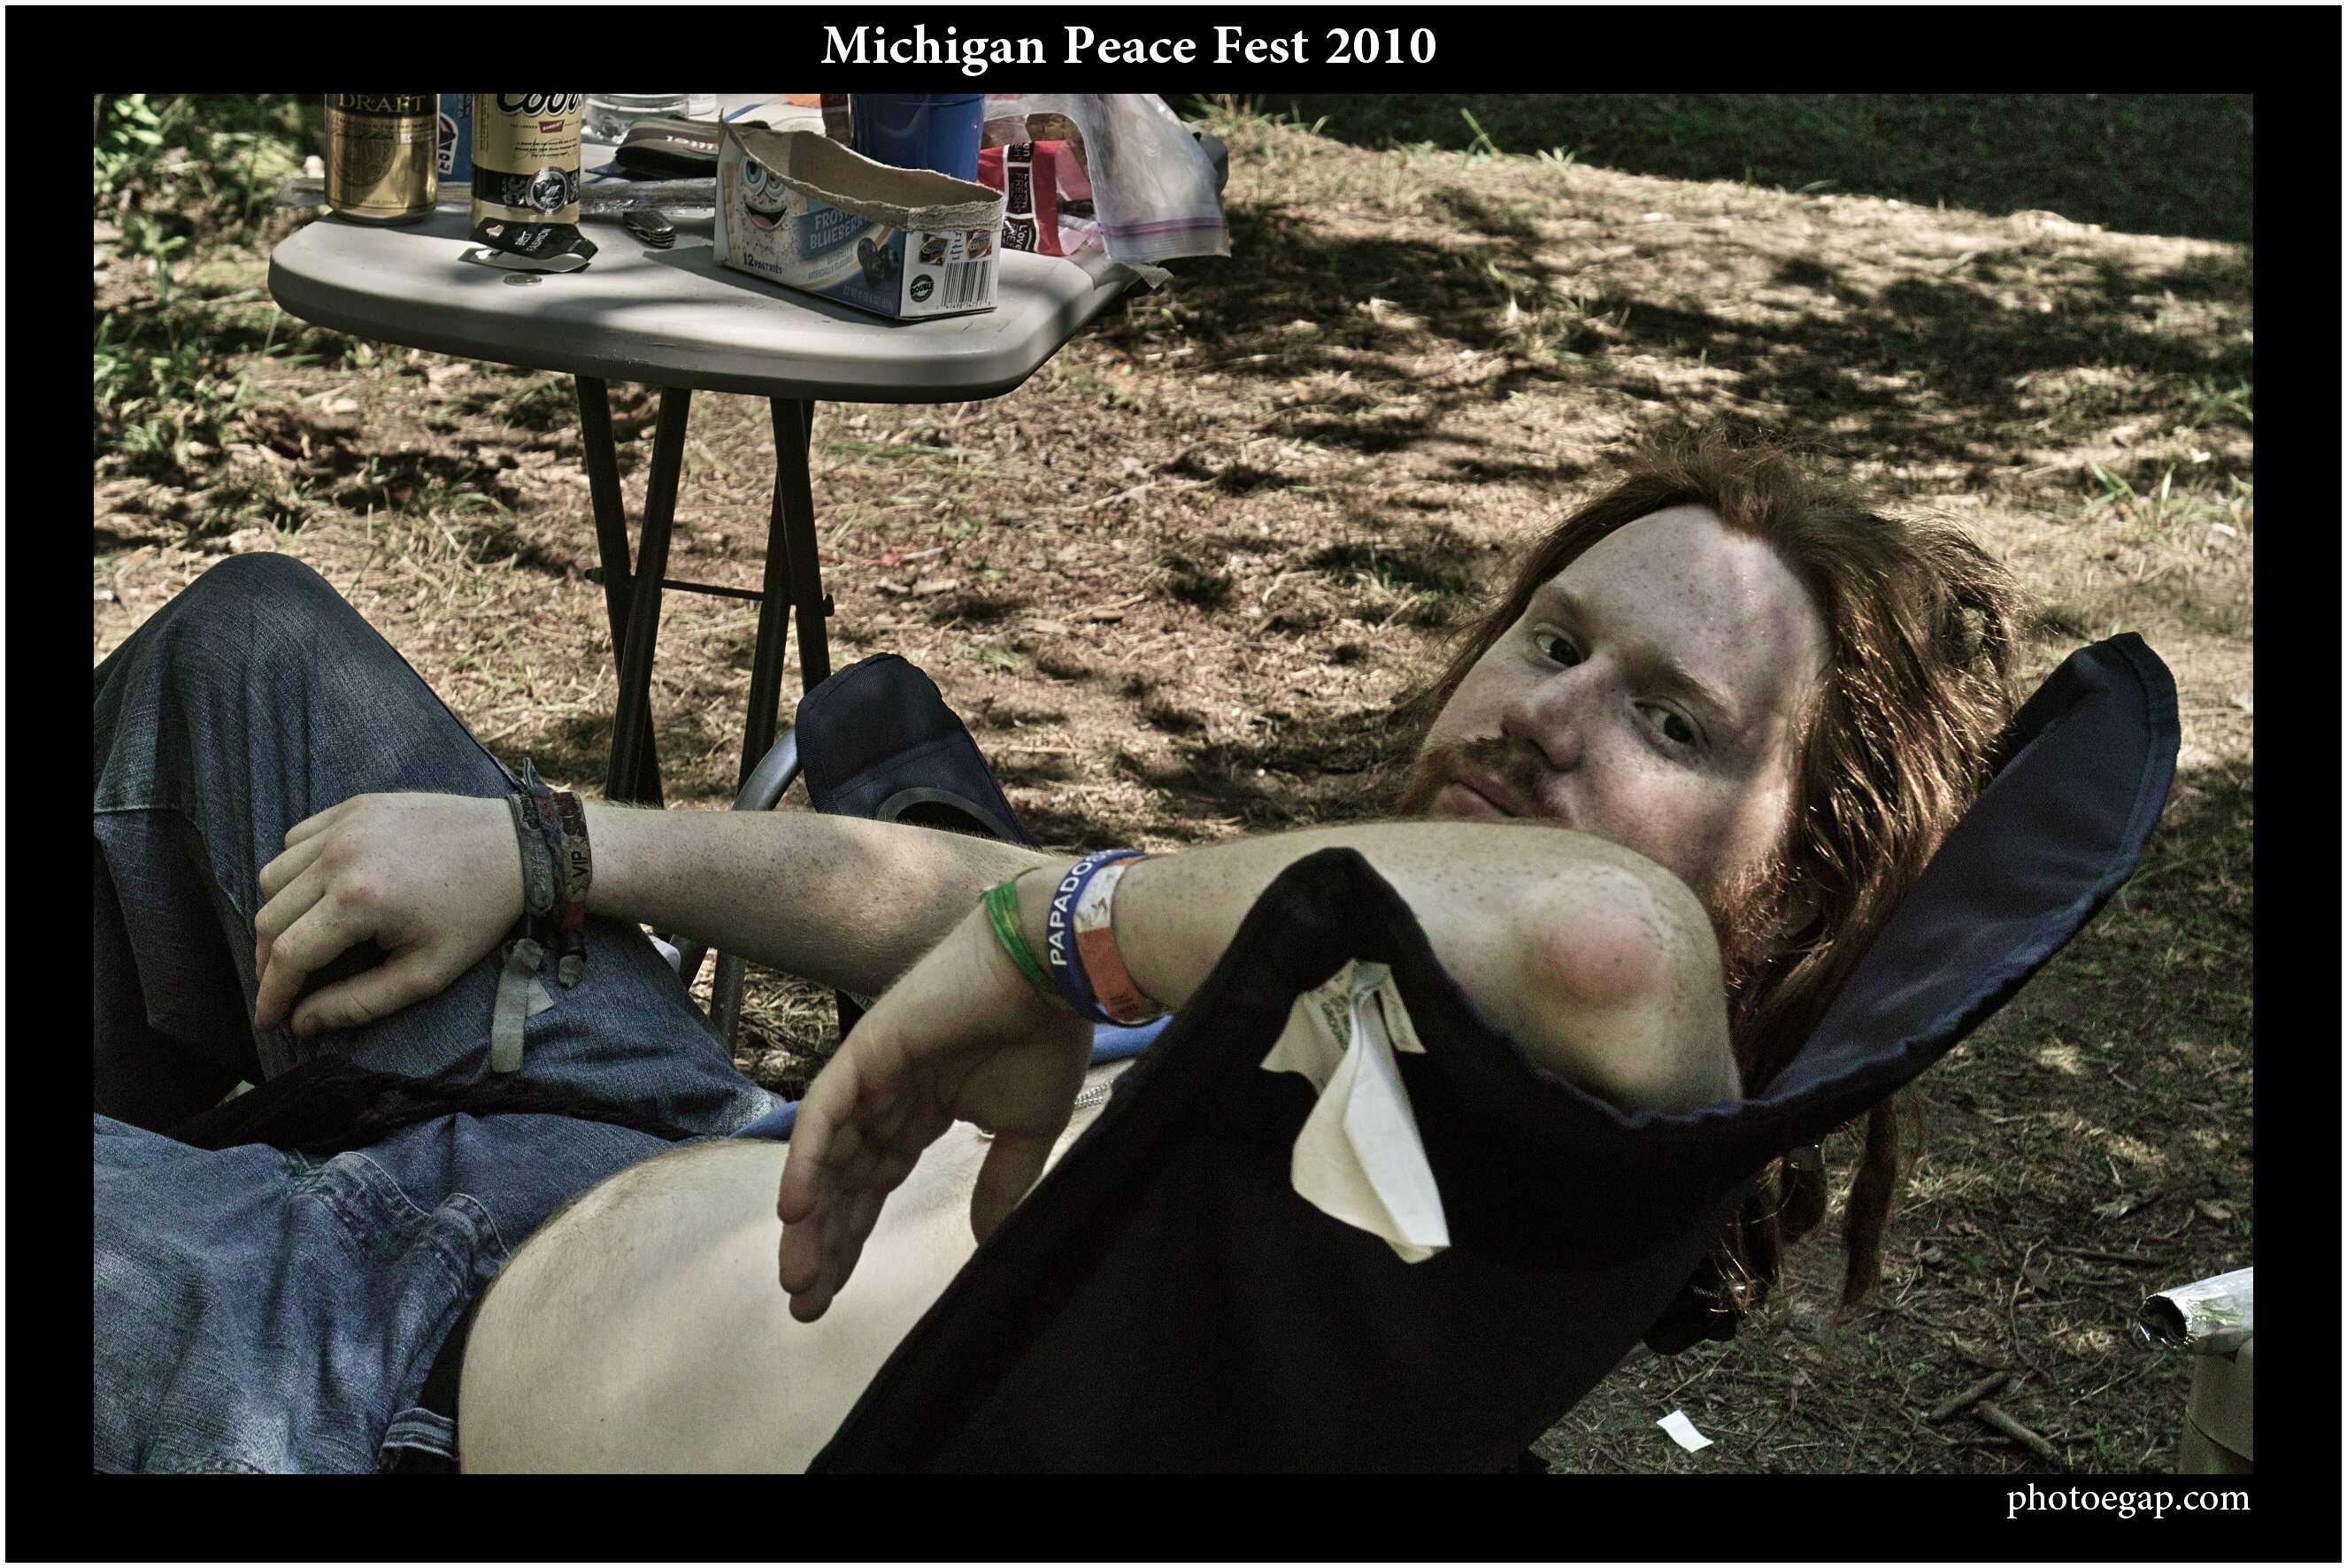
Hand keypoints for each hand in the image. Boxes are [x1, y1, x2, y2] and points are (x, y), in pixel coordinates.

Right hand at [252, 792, 522, 1037]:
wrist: (516, 847)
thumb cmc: (477, 914)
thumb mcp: (427, 973)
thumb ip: (359, 1003)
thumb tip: (301, 1023)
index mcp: (358, 900)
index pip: (287, 955)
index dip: (271, 994)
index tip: (268, 1019)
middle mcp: (339, 856)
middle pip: (271, 917)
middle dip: (269, 961)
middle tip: (284, 987)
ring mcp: (343, 824)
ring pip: (274, 876)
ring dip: (278, 914)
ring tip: (302, 941)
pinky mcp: (352, 805)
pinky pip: (296, 841)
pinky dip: (294, 871)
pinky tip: (317, 893)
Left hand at [776, 896, 1093, 1321]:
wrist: (1053, 976)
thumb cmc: (1046, 1040)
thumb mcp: (1026, 1131)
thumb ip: (999, 1183)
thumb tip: (985, 1241)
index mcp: (920, 1113)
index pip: (873, 1186)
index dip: (850, 1239)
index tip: (830, 1296)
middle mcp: (887, 1098)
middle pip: (841, 1181)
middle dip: (823, 1242)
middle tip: (804, 1304)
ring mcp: (871, 1074)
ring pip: (826, 1156)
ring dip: (811, 1217)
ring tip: (799, 1276)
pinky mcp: (866, 1052)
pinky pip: (823, 1113)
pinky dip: (805, 1159)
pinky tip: (797, 1210)